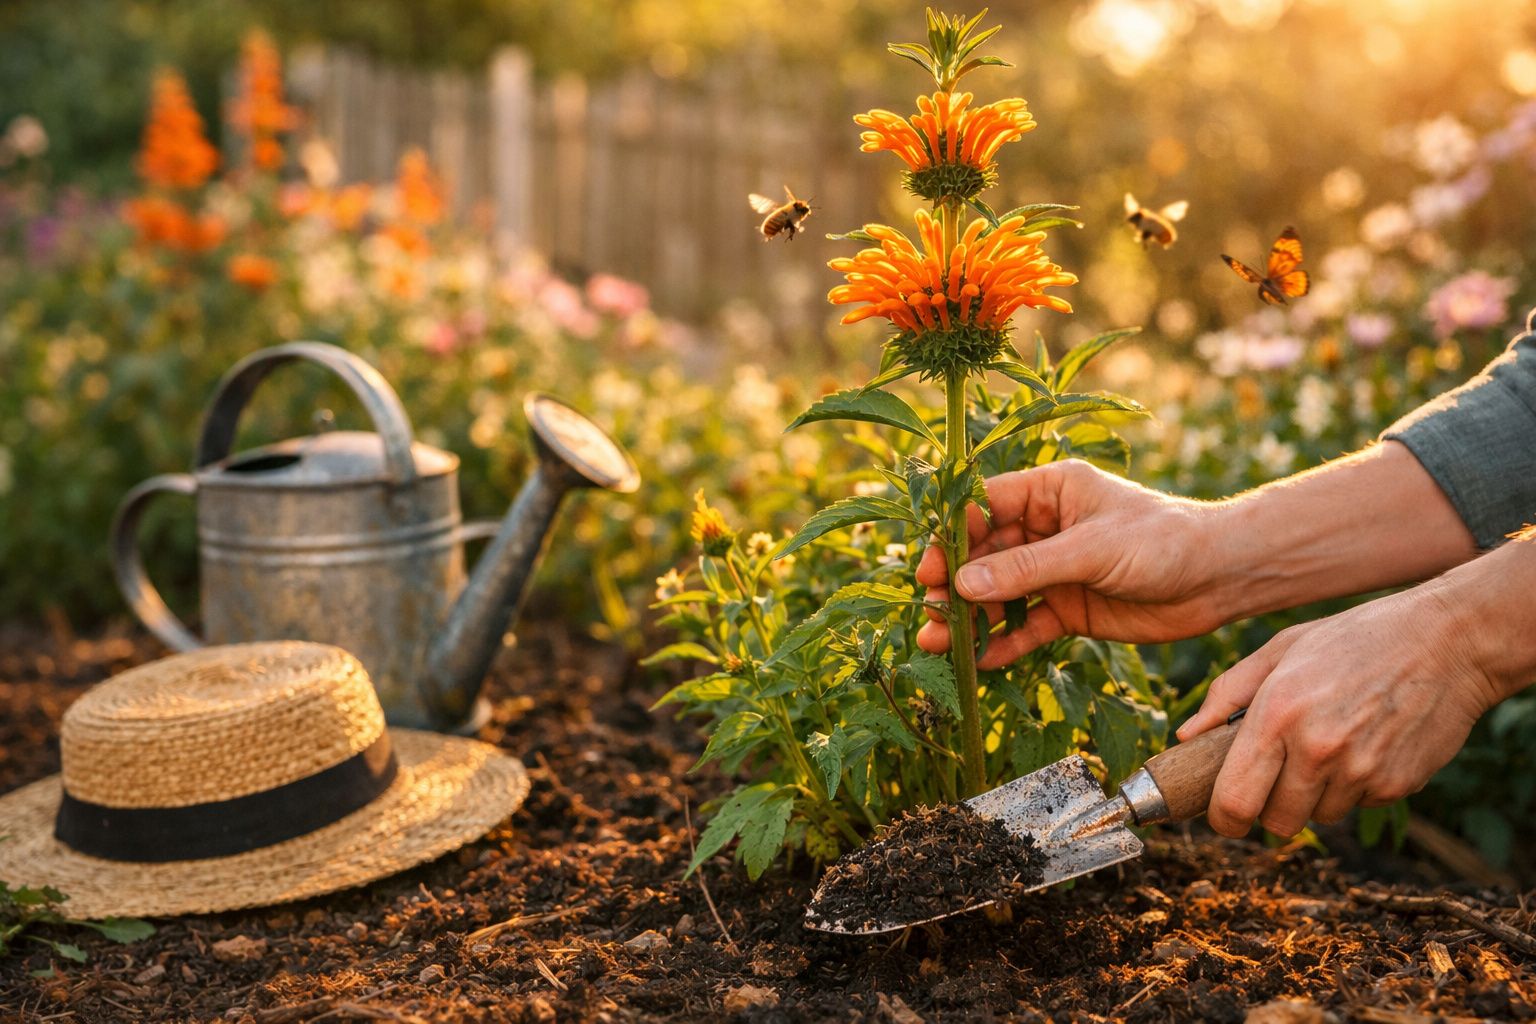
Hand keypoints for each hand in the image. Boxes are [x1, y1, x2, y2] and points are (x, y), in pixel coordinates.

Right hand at [915, 460, 1230, 668]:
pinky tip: (980, 662)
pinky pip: (1025, 627)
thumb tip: (962, 586)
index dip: (951, 537)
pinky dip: (1002, 643)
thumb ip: (1026, 569)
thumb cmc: (1163, 541)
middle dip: (952, 585)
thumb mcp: (1091, 549)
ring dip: (968, 618)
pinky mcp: (1068, 610)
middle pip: (983, 556)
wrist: (1221, 579)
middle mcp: (1044, 529)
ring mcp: (1054, 571)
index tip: (928, 568)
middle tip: (927, 612)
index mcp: (1048, 491)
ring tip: (937, 644)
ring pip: (998, 595)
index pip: (983, 508)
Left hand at [1179, 586, 1499, 838]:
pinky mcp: (1398, 785)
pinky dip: (1354, 786)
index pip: (1235, 801)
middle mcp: (1317, 749)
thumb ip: (1227, 694)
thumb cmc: (1354, 639)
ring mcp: (1361, 771)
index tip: (1224, 815)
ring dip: (1314, 795)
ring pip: (1318, 817)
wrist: (1448, 641)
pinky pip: (1358, 805)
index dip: (1223, 819)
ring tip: (1329, 744)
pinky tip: (1366, 743)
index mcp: (1277, 715)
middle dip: (1268, 807)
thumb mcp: (1281, 650)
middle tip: (1276, 776)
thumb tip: (1187, 736)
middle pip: (1275, 822)